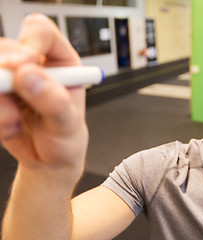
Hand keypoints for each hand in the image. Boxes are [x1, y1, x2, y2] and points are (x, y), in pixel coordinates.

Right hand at [0, 14, 87, 179]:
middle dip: (4, 74)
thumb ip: (53, 100)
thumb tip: (29, 74)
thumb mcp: (68, 124)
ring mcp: (10, 78)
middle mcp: (32, 64)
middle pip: (4, 48)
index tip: (24, 64)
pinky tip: (11, 128)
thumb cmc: (66, 137)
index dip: (29, 43)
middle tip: (9, 94)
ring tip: (16, 122)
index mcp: (60, 61)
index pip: (41, 32)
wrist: (49, 159)